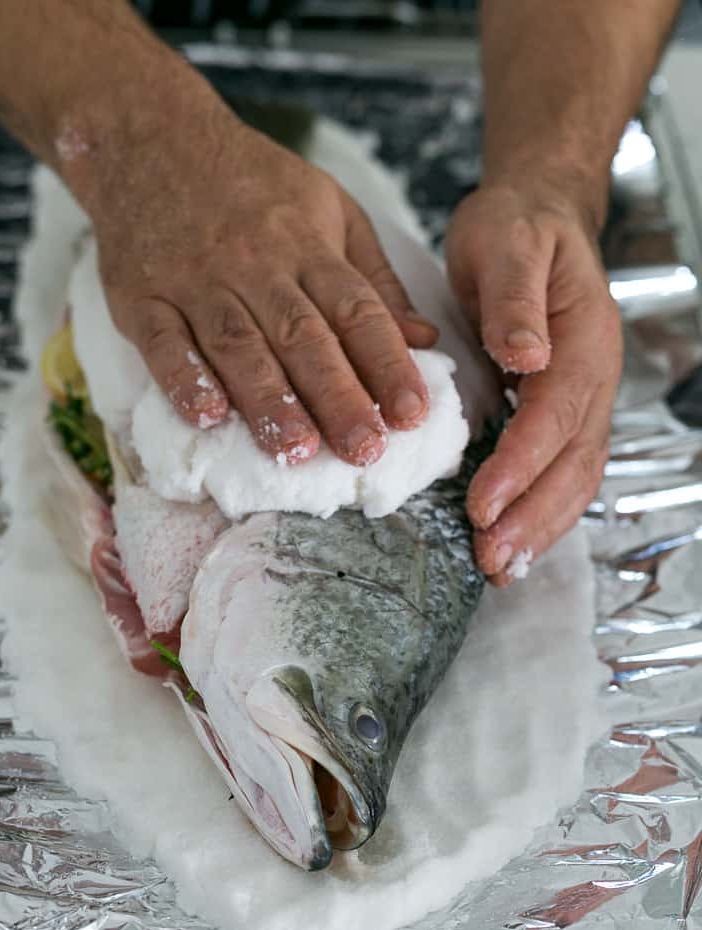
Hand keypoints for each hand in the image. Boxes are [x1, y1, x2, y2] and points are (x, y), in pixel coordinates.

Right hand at [64, 78, 436, 466]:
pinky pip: (163, 341)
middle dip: (337, 396)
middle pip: (302, 336)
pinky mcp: (144, 297)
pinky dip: (183, 377)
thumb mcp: (331, 210)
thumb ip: (374, 279)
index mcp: (309, 246)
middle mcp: (257, 265)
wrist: (153, 140)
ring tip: (297, 449)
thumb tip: (423, 339)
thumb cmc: (255, 185)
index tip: (413, 413)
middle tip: (364, 448)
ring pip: (237, 345)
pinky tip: (206, 414)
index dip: (387, 363)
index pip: (356, 311)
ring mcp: (196, 281)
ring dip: (268, 398)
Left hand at [445, 179, 622, 584]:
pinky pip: (559, 470)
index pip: (556, 416)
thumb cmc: (518, 228)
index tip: (482, 504)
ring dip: (539, 527)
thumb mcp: (509, 245)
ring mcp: (582, 399)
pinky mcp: (560, 411)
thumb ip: (516, 300)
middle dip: (533, 517)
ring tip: (500, 568)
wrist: (536, 216)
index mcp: (583, 342)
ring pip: (574, 477)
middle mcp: (592, 379)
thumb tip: (526, 355)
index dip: (522, 465)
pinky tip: (511, 539)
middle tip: (491, 560)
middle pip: (574, 463)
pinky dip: (538, 511)